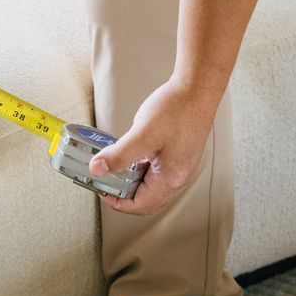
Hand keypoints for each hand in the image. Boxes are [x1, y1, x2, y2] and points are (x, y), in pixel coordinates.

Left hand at [89, 78, 220, 216]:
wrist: (198, 89)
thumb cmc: (176, 109)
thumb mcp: (143, 133)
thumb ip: (119, 154)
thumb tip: (97, 170)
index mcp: (170, 179)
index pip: (140, 206)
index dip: (116, 202)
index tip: (101, 188)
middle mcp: (178, 177)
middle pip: (145, 199)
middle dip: (123, 192)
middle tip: (105, 178)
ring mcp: (180, 166)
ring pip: (151, 184)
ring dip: (131, 179)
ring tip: (115, 163)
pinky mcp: (180, 155)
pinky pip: (157, 171)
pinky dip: (141, 168)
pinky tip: (132, 153)